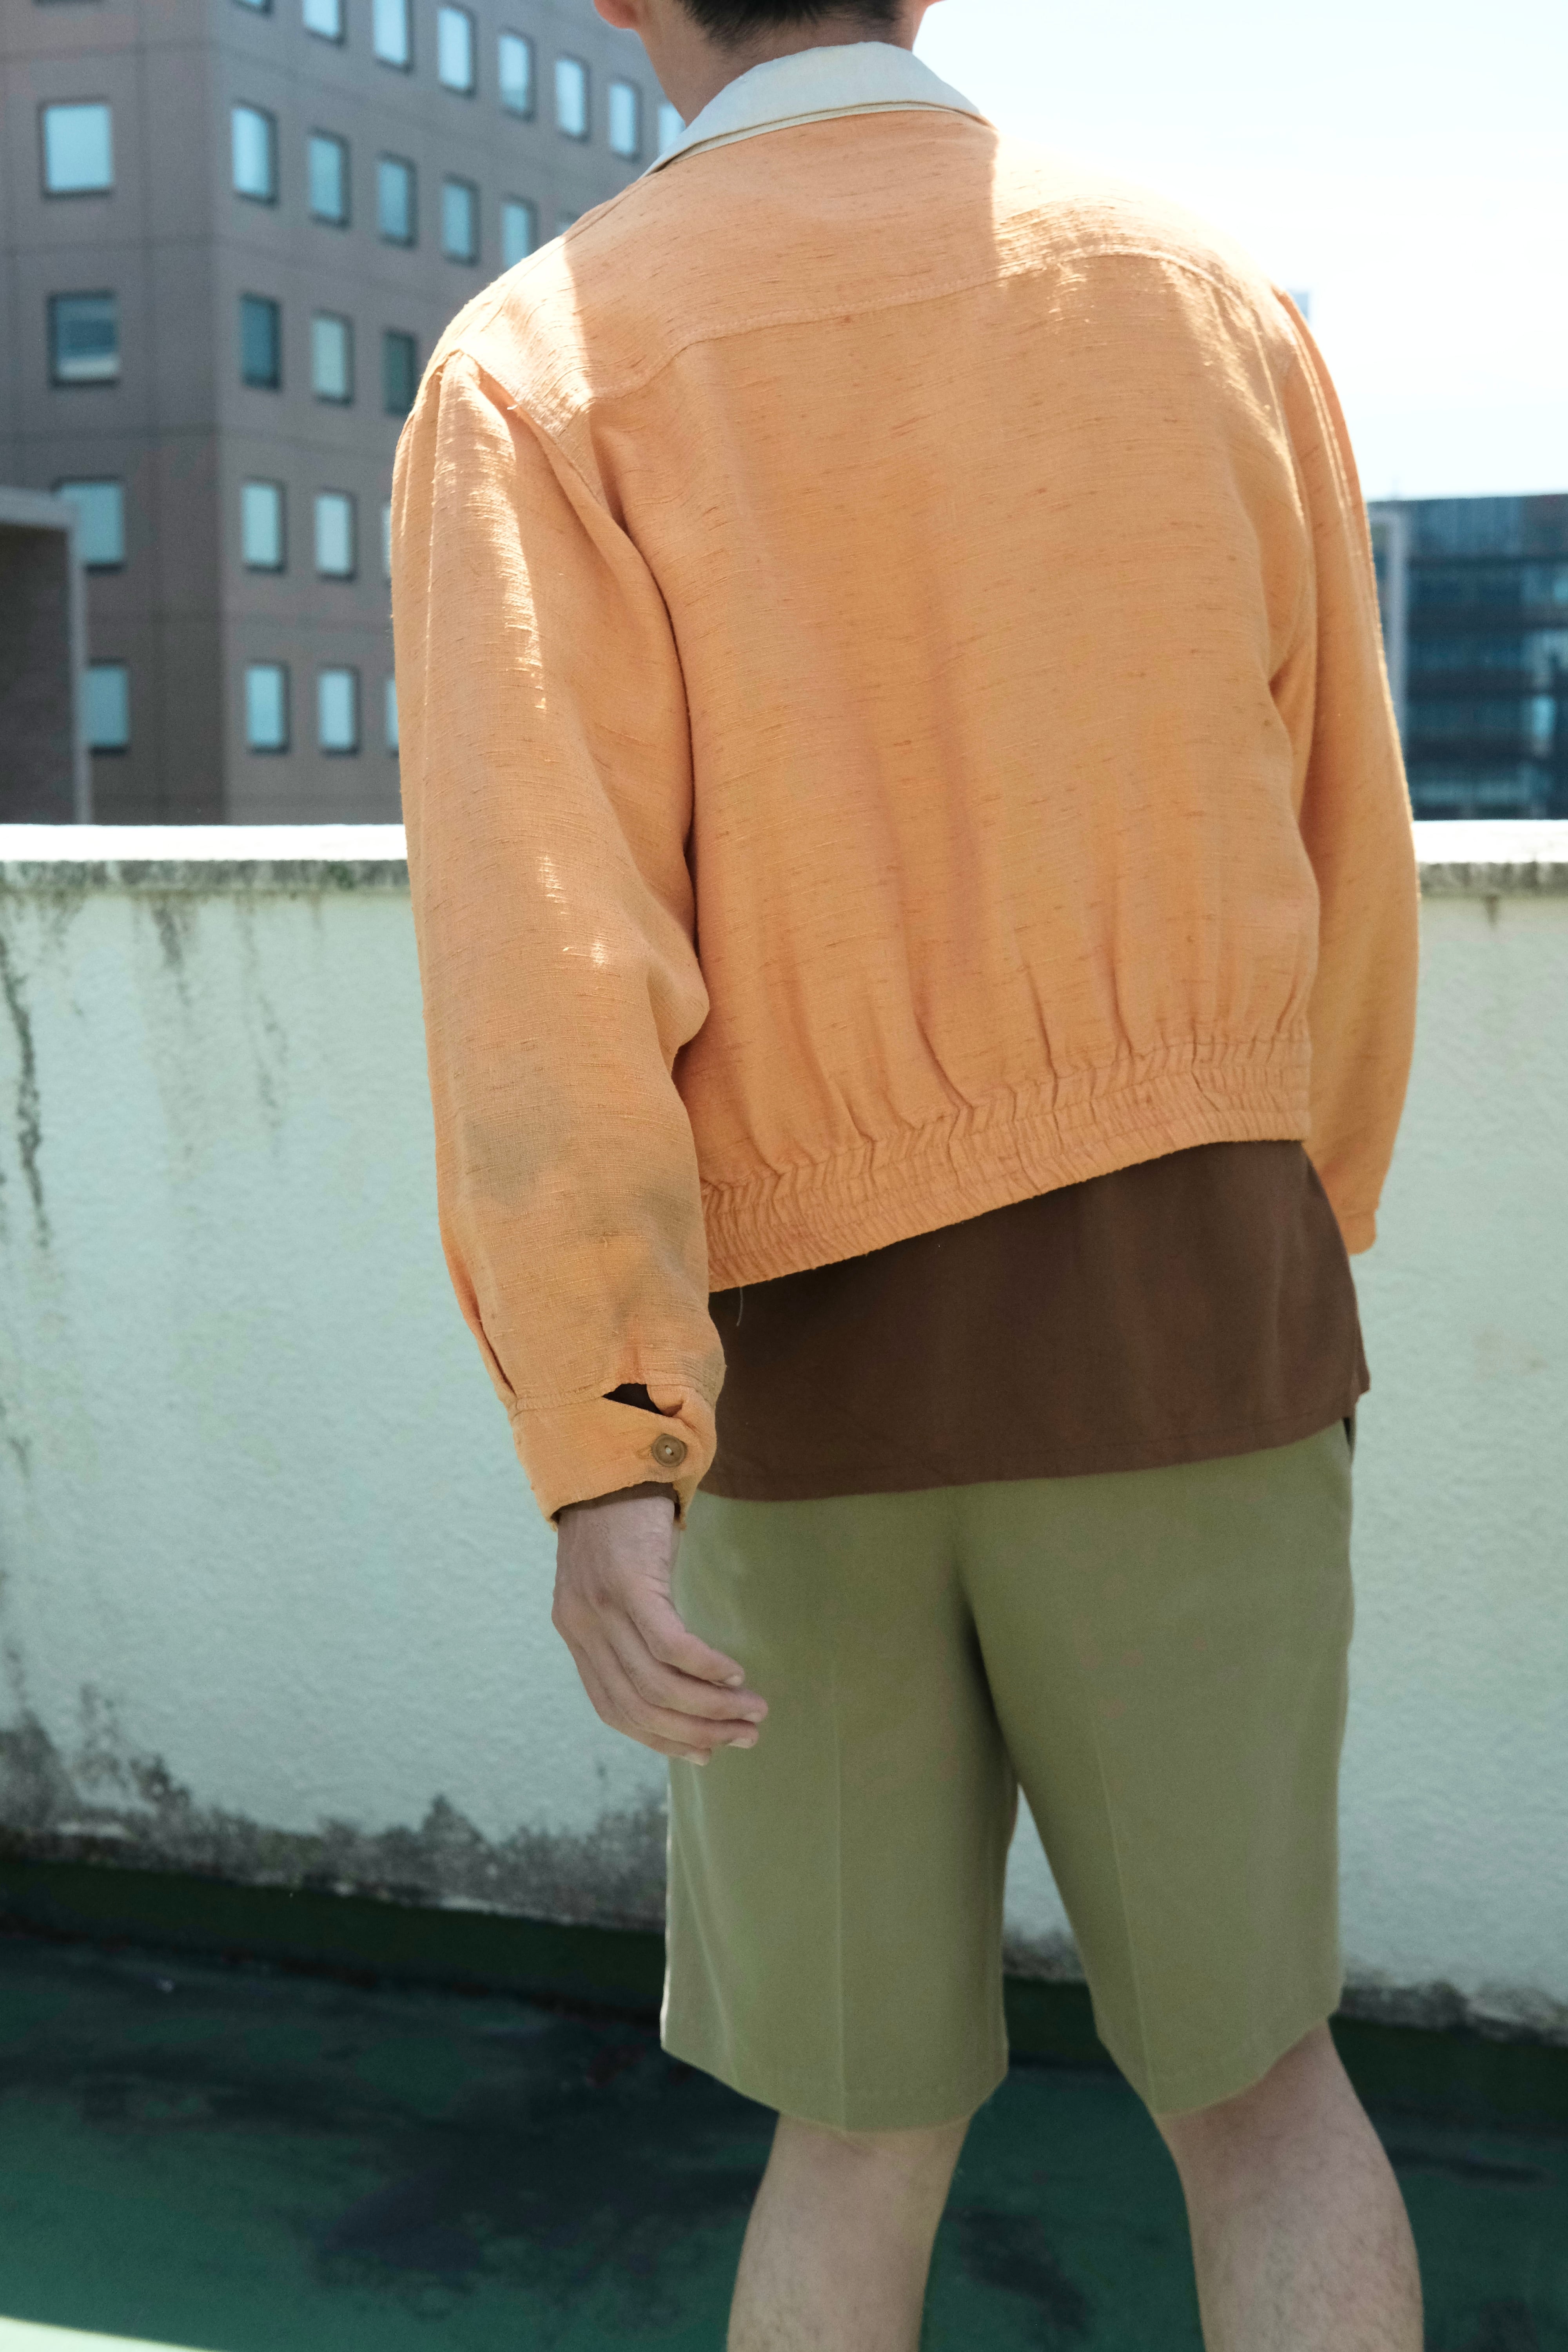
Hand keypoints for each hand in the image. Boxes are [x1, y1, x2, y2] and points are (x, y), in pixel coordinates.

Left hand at [553, 1489, 767, 1762]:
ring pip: (657, 1683)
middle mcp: (581, 1627)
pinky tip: (734, 1671)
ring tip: (751, 1710)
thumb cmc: (623, 1520)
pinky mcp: (629, 1582)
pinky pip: (670, 1644)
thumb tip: (677, 1680)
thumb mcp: (615, 1583)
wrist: (611, 1456)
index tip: (705, 1752)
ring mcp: (601, 1606)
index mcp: (575, 1634)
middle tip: (744, 1736)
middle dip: (695, 1732)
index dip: (662, 1740)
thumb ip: (629, 1628)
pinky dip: (705, 1667)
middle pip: (638, 1706)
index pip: (615, 1710)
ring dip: (711, 1706)